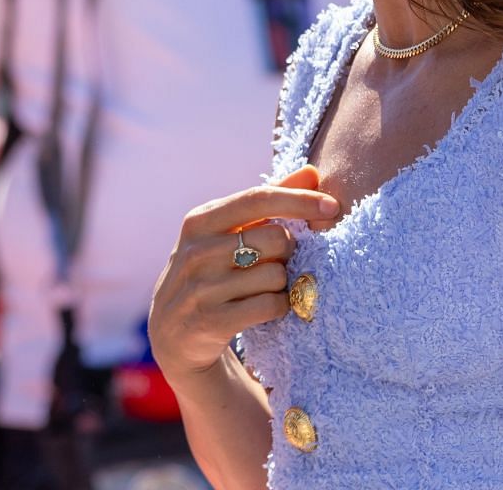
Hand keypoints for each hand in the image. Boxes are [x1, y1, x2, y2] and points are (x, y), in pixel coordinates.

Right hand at [147, 166, 335, 381]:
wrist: (170, 331)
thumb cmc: (209, 271)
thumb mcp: (226, 233)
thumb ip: (269, 201)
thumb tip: (312, 172)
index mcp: (201, 220)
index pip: (259, 198)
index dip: (299, 200)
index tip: (332, 206)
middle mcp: (198, 250)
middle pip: (276, 238)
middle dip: (288, 251)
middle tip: (275, 261)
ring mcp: (203, 286)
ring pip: (276, 275)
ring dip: (282, 283)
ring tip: (263, 287)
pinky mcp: (212, 320)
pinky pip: (271, 306)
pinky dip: (278, 306)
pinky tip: (264, 307)